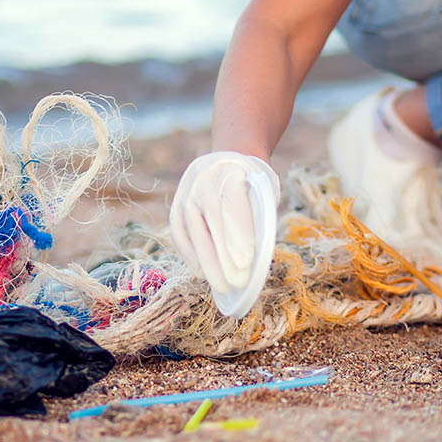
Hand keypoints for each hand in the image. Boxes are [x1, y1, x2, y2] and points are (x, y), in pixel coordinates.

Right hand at [169, 152, 279, 317]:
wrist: (232, 156)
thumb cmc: (255, 184)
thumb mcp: (265, 194)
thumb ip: (259, 219)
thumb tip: (255, 261)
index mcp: (233, 170)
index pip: (234, 204)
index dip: (238, 234)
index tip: (245, 263)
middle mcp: (205, 178)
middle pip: (211, 220)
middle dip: (223, 256)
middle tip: (235, 284)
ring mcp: (187, 190)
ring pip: (192, 228)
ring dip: (205, 260)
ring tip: (220, 285)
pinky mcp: (177, 203)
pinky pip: (179, 231)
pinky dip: (188, 253)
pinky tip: (200, 272)